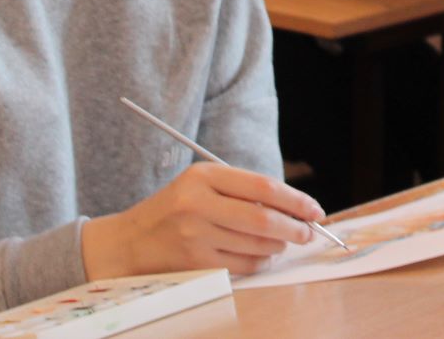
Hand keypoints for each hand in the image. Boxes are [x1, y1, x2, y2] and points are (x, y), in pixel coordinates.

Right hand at [81, 163, 325, 278]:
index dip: (295, 200)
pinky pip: (243, 266)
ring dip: (277, 247)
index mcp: (203, 177)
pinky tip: (260, 256)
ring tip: (281, 242)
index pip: (262, 188)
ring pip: (256, 246)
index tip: (315, 210)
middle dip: (295, 228)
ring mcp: (195, 236)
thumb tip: (293, 206)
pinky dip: (259, 263)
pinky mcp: (195, 264)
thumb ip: (241, 191)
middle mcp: (198, 204)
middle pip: (264, 220)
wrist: (127, 243)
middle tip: (308, 233)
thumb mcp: (200, 186)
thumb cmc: (173, 210)